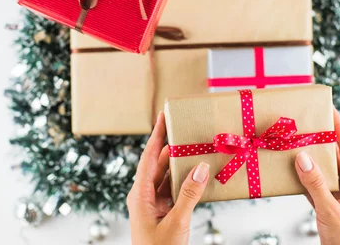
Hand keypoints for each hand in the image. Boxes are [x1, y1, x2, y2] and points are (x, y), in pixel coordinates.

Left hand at [127, 112, 209, 244]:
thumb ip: (189, 194)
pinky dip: (185, 182)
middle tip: (184, 128)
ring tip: (193, 147)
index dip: (156, 135)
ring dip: (179, 164)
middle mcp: (143, 196)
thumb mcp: (176, 222)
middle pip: (157, 164)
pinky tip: (197, 174)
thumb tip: (200, 167)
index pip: (148, 158)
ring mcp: (152, 205)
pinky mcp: (162, 213)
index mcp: (139, 195)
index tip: (163, 116)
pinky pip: (173, 191)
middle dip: (170, 146)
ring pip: (166, 177)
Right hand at [295, 109, 339, 244]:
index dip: (339, 125)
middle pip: (334, 153)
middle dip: (320, 136)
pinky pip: (313, 183)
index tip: (328, 108)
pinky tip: (288, 169)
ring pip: (322, 168)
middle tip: (304, 120)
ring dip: (308, 155)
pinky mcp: (328, 204)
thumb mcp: (330, 211)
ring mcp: (339, 194)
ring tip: (293, 140)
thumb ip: (316, 184)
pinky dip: (301, 175)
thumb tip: (303, 156)